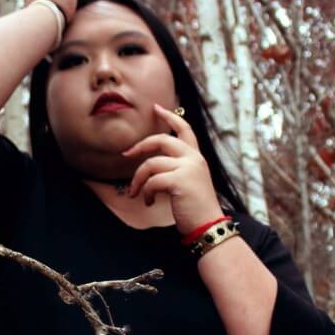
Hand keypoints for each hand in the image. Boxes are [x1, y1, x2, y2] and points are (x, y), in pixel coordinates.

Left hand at [121, 104, 222, 234]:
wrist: (208, 226)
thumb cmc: (196, 209)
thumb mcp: (188, 183)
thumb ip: (176, 170)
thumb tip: (152, 166)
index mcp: (196, 158)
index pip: (185, 129)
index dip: (170, 117)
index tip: (156, 108)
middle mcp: (194, 159)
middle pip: (162, 140)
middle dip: (141, 146)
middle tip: (126, 154)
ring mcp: (188, 168)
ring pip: (151, 164)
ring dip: (138, 179)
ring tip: (135, 193)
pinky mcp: (180, 180)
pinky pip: (152, 181)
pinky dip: (146, 192)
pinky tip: (149, 202)